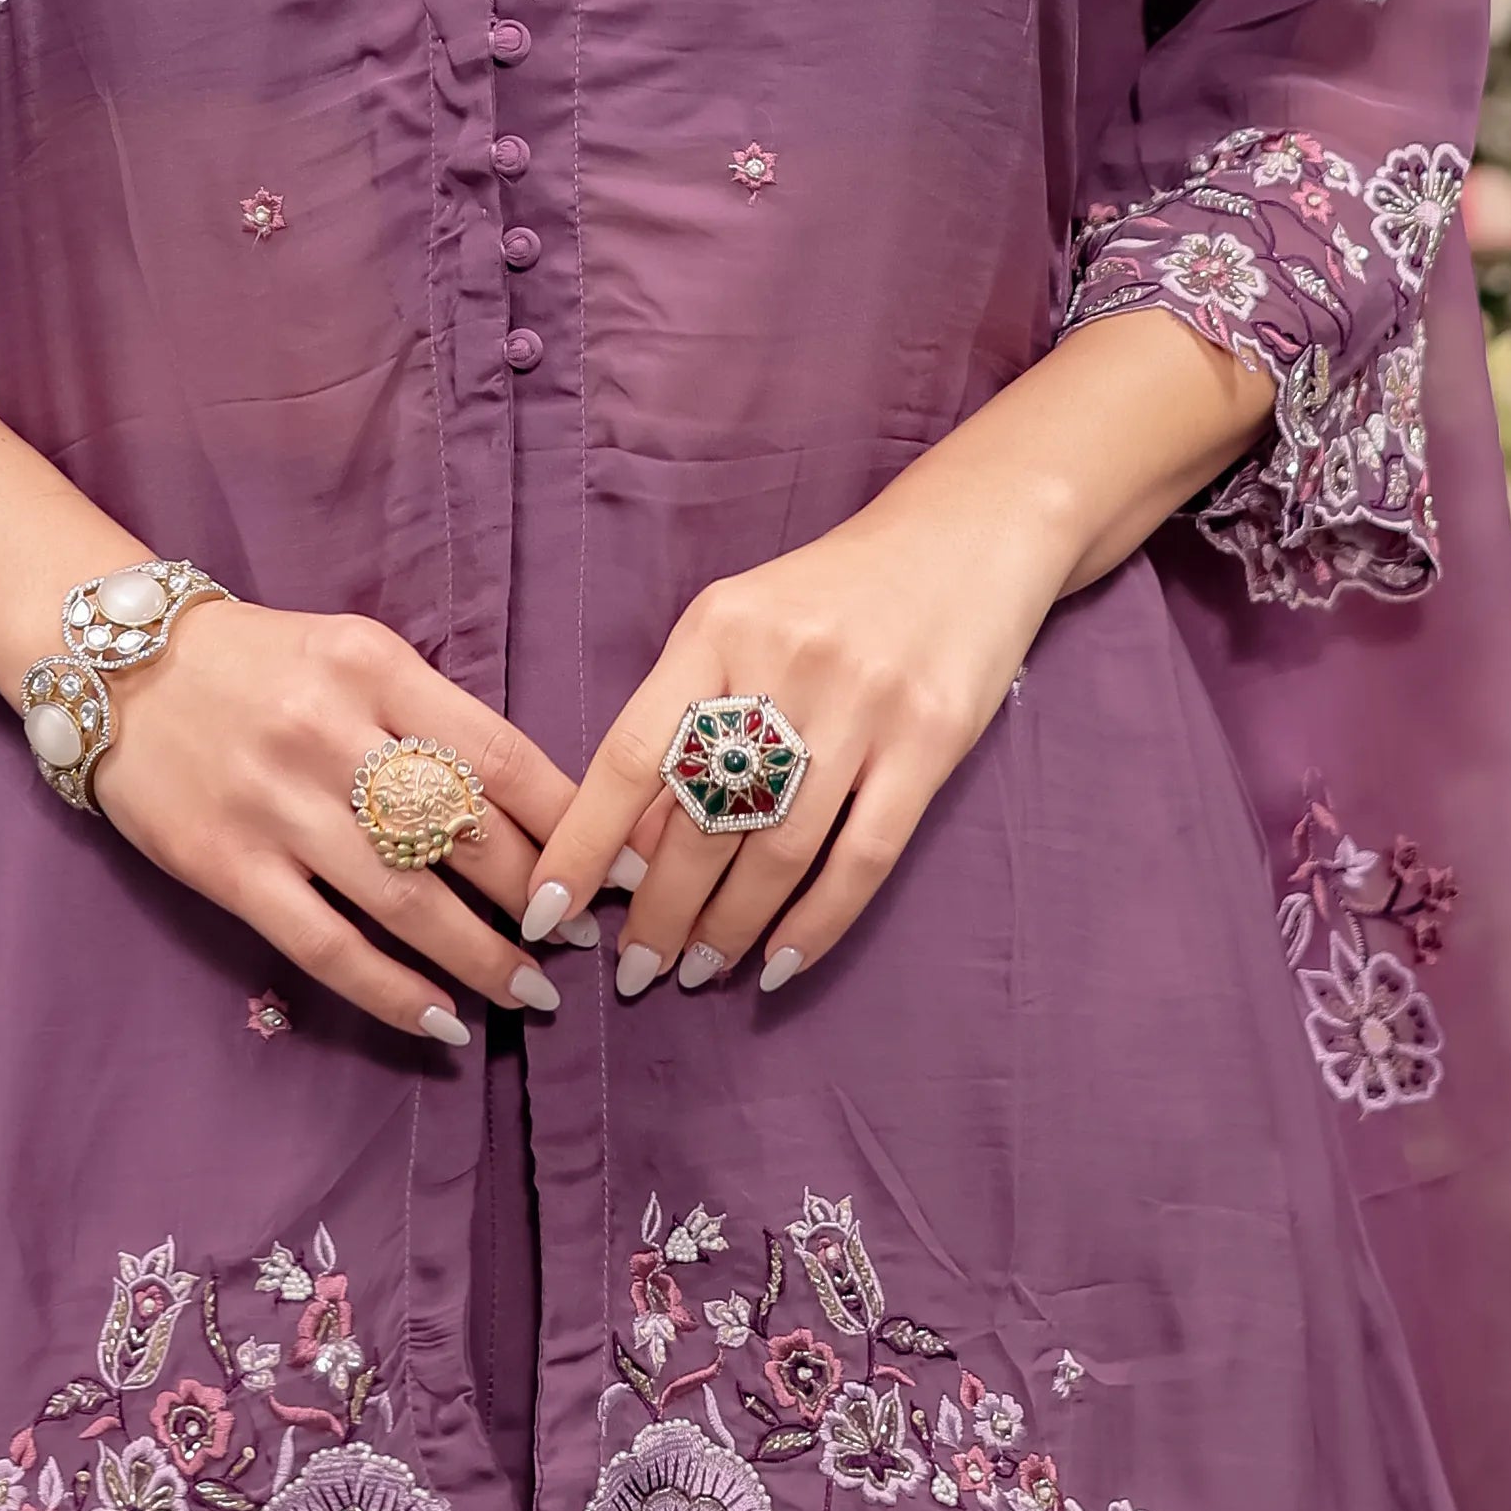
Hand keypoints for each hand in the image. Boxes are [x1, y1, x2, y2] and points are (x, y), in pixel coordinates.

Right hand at [84, 596, 579, 1048]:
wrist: (114, 663)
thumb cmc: (256, 662)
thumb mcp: (353, 654)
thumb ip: (431, 717)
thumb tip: (536, 809)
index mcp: (375, 666)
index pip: (504, 757)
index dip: (576, 825)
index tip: (624, 871)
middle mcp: (331, 732)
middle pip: (467, 834)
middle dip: (540, 898)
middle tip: (582, 939)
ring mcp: (276, 805)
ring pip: (408, 901)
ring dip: (483, 958)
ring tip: (532, 993)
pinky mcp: (227, 866)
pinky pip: (328, 946)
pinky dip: (394, 992)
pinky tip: (444, 1021)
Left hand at [525, 313, 1276, 998]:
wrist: (965, 539)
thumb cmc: (830, 595)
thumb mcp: (740, 626)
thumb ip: (686, 719)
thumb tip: (630, 846)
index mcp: (716, 629)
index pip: (628, 757)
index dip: (582, 844)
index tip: (545, 913)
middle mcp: (783, 665)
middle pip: (702, 820)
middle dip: (658, 913)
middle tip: (634, 972)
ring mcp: (861, 706)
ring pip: (778, 852)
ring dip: (729, 929)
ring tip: (697, 972)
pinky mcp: (930, 742)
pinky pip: (862, 858)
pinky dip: (816, 923)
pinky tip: (779, 961)